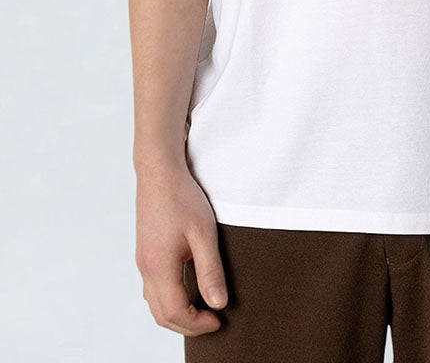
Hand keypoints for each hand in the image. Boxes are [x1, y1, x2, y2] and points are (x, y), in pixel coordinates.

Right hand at [135, 160, 228, 336]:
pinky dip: (168, 299)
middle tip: (212, 322)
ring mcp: (143, 260)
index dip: (198, 324)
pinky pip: (153, 287)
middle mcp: (146, 268)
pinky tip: (186, 290)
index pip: (175, 312)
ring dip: (176, 314)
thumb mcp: (204, 233)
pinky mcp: (145, 251)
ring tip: (202, 310)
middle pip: (161, 314)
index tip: (219, 320)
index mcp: (158, 267)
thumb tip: (218, 304)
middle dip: (187, 325)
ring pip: (154, 303)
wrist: (159, 171)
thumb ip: (210, 270)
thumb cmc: (182, 197)